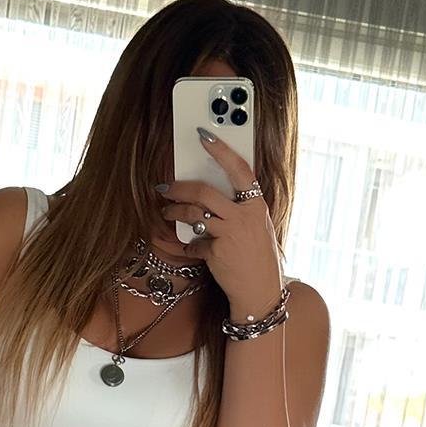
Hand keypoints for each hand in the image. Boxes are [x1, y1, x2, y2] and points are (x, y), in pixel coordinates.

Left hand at [158, 129, 284, 316]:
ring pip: (194, 214)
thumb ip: (239, 208)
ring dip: (175, 211)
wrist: (260, 290)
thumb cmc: (258, 257)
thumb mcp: (256, 226)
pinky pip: (194, 242)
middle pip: (205, 192)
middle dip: (180, 188)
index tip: (204, 136)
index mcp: (256, 204)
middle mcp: (244, 216)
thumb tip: (210, 196)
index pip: (239, 169)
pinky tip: (188, 246)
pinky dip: (188, 244)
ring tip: (167, 211)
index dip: (221, 150)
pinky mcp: (217, 253)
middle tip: (165, 187)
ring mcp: (231, 234)